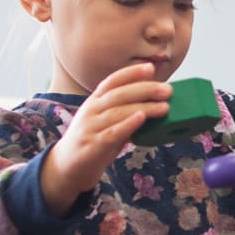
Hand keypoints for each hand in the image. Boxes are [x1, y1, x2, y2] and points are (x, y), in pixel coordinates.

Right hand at [42, 62, 170, 212]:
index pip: (112, 81)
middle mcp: (91, 111)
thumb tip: (154, 105)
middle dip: (145, 90)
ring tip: (164, 107)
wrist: (67, 167)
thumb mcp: (106, 123)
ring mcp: (90, 128)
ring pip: (118, 112)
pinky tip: (141, 118)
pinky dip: (128, 124)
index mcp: (94, 102)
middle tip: (167, 90)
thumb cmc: (93, 142)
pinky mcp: (93, 145)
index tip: (150, 68)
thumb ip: (124, 113)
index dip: (131, 73)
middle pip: (119, 95)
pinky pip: (112, 132)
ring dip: (143, 107)